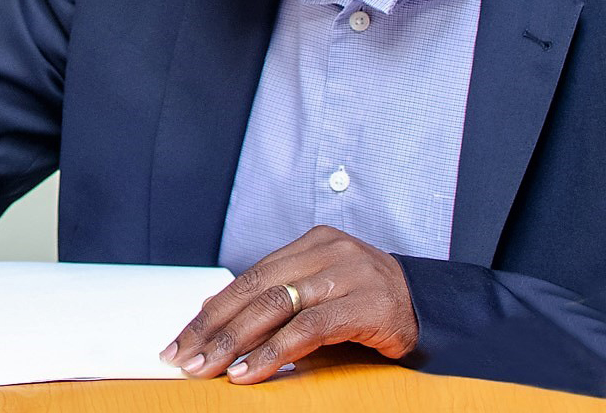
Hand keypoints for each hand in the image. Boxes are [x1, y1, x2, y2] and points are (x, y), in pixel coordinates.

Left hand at [162, 225, 418, 383]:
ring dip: (234, 344)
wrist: (436, 311)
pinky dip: (273, 354)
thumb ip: (275, 302)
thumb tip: (211, 316)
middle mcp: (328, 251)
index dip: (210, 312)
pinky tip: (249, 373)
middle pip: (254, 290)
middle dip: (212, 328)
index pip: (247, 278)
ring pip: (275, 307)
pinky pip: (308, 330)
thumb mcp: (319, 296)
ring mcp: (349, 274)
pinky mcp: (368, 304)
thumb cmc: (371, 306)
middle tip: (183, 359)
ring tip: (209, 370)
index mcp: (311, 243)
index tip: (181, 340)